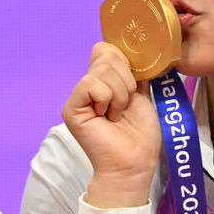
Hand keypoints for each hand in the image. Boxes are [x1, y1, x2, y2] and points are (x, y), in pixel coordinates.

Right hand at [62, 42, 160, 207]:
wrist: (135, 163)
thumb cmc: (140, 135)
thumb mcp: (142, 94)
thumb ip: (134, 72)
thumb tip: (131, 50)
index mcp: (103, 82)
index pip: (107, 50)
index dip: (125, 62)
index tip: (134, 85)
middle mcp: (88, 87)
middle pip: (106, 55)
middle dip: (126, 80)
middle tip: (126, 105)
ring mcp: (78, 98)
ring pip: (101, 70)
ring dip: (119, 93)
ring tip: (117, 114)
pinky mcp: (72, 109)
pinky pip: (91, 85)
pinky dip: (107, 98)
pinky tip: (107, 117)